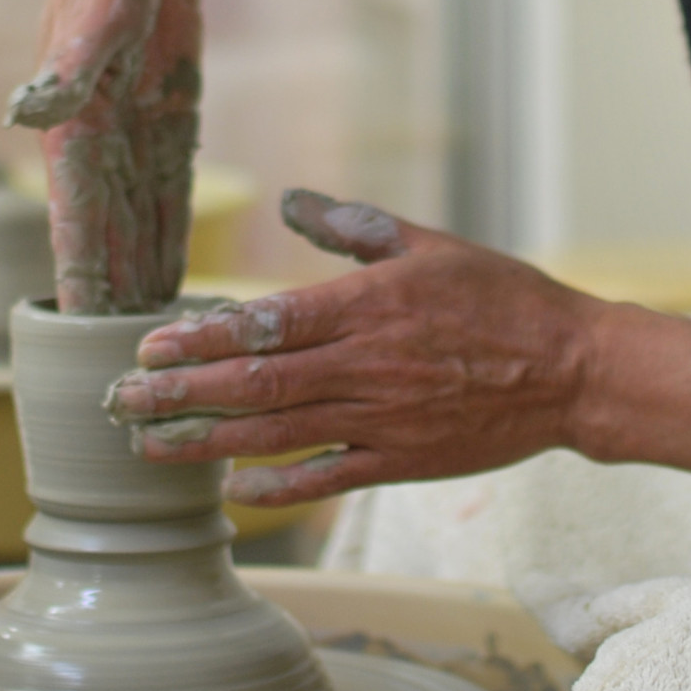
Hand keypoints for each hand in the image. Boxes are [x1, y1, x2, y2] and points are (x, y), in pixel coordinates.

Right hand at [6, 0, 202, 312]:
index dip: (78, 274)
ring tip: (151, 341)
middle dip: (111, 299)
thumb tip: (29, 114)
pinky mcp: (166, 123)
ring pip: (137, 225)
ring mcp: (131, 136)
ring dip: (140, 279)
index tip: (80, 330)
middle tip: (126, 364)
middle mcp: (95, 143)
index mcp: (72, 127)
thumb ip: (69, 66)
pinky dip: (166, 238)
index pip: (73, 217)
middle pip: (105, 237)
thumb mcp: (96, 10)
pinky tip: (171, 278)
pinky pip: (166, 194)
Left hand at [102, 189, 594, 504]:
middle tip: (119, 401)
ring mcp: (380, 419)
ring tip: (148, 445)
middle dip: (178, 394)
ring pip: (276, 434)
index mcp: (365, 305)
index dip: (200, 337)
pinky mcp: (401, 461)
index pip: (264, 323)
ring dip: (205, 442)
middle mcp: (363, 365)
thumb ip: (352, 225)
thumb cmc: (499, 296)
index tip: (149, 346)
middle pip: (253, 383)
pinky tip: (232, 490)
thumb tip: (291, 200)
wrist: (571, 369)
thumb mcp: (425, 243)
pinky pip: (326, 478)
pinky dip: (277, 487)